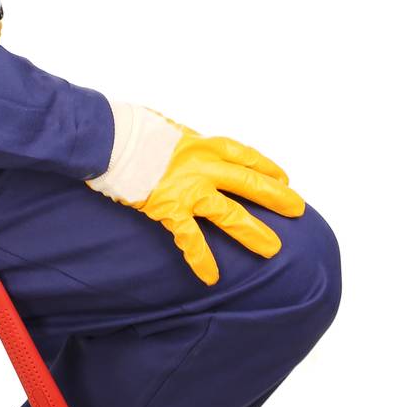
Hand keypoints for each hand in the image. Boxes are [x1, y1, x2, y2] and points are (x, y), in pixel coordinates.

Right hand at [86, 103, 304, 284]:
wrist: (108, 138)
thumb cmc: (134, 130)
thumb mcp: (170, 130)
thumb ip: (188, 146)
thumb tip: (196, 150)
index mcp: (202, 143)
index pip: (244, 155)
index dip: (266, 167)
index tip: (283, 178)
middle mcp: (201, 165)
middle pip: (247, 182)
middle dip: (275, 197)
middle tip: (297, 210)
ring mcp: (188, 188)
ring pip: (229, 213)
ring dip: (252, 232)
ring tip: (272, 249)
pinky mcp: (169, 208)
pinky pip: (190, 238)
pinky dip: (201, 258)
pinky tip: (211, 277)